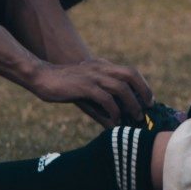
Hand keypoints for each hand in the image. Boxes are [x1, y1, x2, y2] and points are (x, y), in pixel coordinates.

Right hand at [32, 58, 153, 127]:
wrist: (42, 77)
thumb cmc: (64, 86)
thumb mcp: (86, 93)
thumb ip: (101, 105)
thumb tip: (115, 124)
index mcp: (102, 66)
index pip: (130, 71)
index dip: (142, 85)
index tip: (148, 100)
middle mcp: (100, 68)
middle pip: (131, 74)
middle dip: (143, 91)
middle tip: (148, 107)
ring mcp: (93, 76)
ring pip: (121, 88)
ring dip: (132, 104)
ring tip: (136, 117)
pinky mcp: (84, 86)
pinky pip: (106, 98)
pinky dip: (114, 110)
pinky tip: (115, 120)